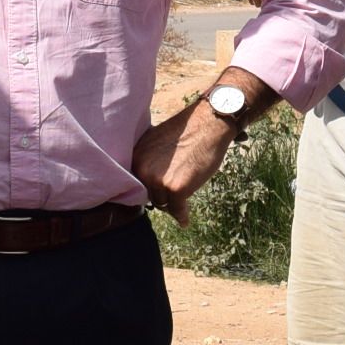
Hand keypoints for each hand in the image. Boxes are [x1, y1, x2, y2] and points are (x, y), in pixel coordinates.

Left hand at [132, 103, 239, 224]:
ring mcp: (158, 180)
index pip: (138, 183)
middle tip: (174, 194)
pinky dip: (182, 216)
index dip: (149, 189)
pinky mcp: (176, 188)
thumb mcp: (157, 142)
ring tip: (183, 197)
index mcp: (136, 157)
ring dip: (172, 203)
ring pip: (163, 203)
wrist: (208, 124)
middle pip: (150, 195)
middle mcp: (142, 170)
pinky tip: (185, 220)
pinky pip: (177, 210)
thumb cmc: (187, 132)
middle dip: (161, 196)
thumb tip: (149, 181)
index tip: (156, 195)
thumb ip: (149, 161)